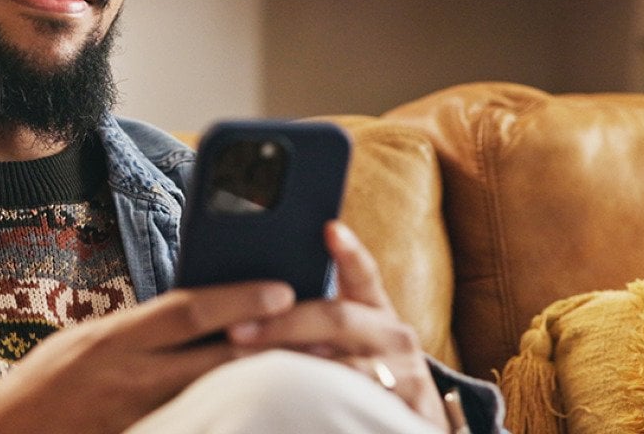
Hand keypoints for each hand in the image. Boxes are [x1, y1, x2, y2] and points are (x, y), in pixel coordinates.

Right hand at [0, 280, 295, 433]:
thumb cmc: (49, 379)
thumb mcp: (90, 338)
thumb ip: (142, 327)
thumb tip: (201, 311)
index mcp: (113, 338)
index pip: (185, 311)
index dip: (237, 298)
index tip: (282, 287)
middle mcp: (130, 378)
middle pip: (216, 359)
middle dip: (272, 345)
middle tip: (323, 334)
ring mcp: (141, 417)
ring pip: (219, 398)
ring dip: (268, 384)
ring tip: (315, 372)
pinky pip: (203, 426)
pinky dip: (239, 415)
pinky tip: (273, 410)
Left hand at [226, 221, 446, 428]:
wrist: (409, 428)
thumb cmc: (359, 378)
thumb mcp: (343, 345)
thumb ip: (310, 320)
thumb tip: (243, 307)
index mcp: (374, 311)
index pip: (362, 273)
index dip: (347, 251)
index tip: (328, 228)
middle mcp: (394, 336)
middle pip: (335, 319)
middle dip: (281, 324)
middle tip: (234, 331)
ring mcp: (405, 375)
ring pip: (340, 369)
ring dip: (290, 370)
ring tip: (245, 371)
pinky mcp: (404, 414)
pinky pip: (351, 409)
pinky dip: (314, 407)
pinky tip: (281, 408)